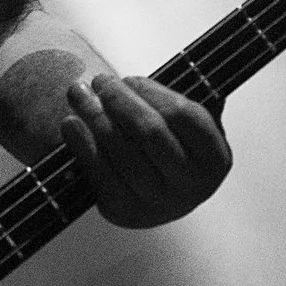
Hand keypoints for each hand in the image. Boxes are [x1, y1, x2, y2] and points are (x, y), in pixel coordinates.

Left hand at [59, 73, 230, 227]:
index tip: (130, 78)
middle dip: (119, 99)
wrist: (153, 194)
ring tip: (77, 93)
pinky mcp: (127, 213)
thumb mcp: (187, 127)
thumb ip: (182, 103)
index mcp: (215, 158)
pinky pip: (100, 173)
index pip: (183, 115)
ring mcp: (160, 203)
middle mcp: (193, 185)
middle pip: (149, 132)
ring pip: (121, 151)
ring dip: (93, 115)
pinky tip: (71, 123)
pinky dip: (82, 144)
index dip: (151, 91)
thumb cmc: (168, 148)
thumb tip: (168, 73)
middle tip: (99, 80)